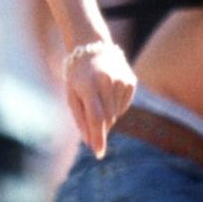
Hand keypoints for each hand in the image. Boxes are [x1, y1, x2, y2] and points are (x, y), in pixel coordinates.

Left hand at [63, 38, 137, 157]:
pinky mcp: (131, 81)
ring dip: (107, 114)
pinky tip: (108, 93)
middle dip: (100, 127)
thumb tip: (90, 143)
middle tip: (92, 119)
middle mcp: (108, 82)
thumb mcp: (71, 95)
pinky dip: (116, 106)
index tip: (99, 154)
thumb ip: (80, 120)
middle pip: (108, 118)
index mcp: (89, 85)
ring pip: (117, 113)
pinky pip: (124, 106)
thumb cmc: (77, 75)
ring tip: (98, 98)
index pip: (96, 118)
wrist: (91, 47)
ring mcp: (121, 80)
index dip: (98, 138)